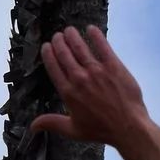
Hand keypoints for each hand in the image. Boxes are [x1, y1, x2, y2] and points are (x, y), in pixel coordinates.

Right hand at [30, 27, 152, 150]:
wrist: (128, 127)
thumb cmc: (100, 130)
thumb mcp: (73, 130)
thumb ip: (52, 123)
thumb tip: (31, 126)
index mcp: (68, 92)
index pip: (53, 67)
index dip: (48, 54)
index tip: (47, 47)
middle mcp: (79, 79)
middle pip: (64, 54)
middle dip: (59, 42)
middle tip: (58, 36)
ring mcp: (96, 71)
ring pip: (80, 48)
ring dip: (72, 37)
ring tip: (69, 30)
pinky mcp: (114, 66)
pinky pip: (103, 47)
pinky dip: (96, 36)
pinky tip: (91, 29)